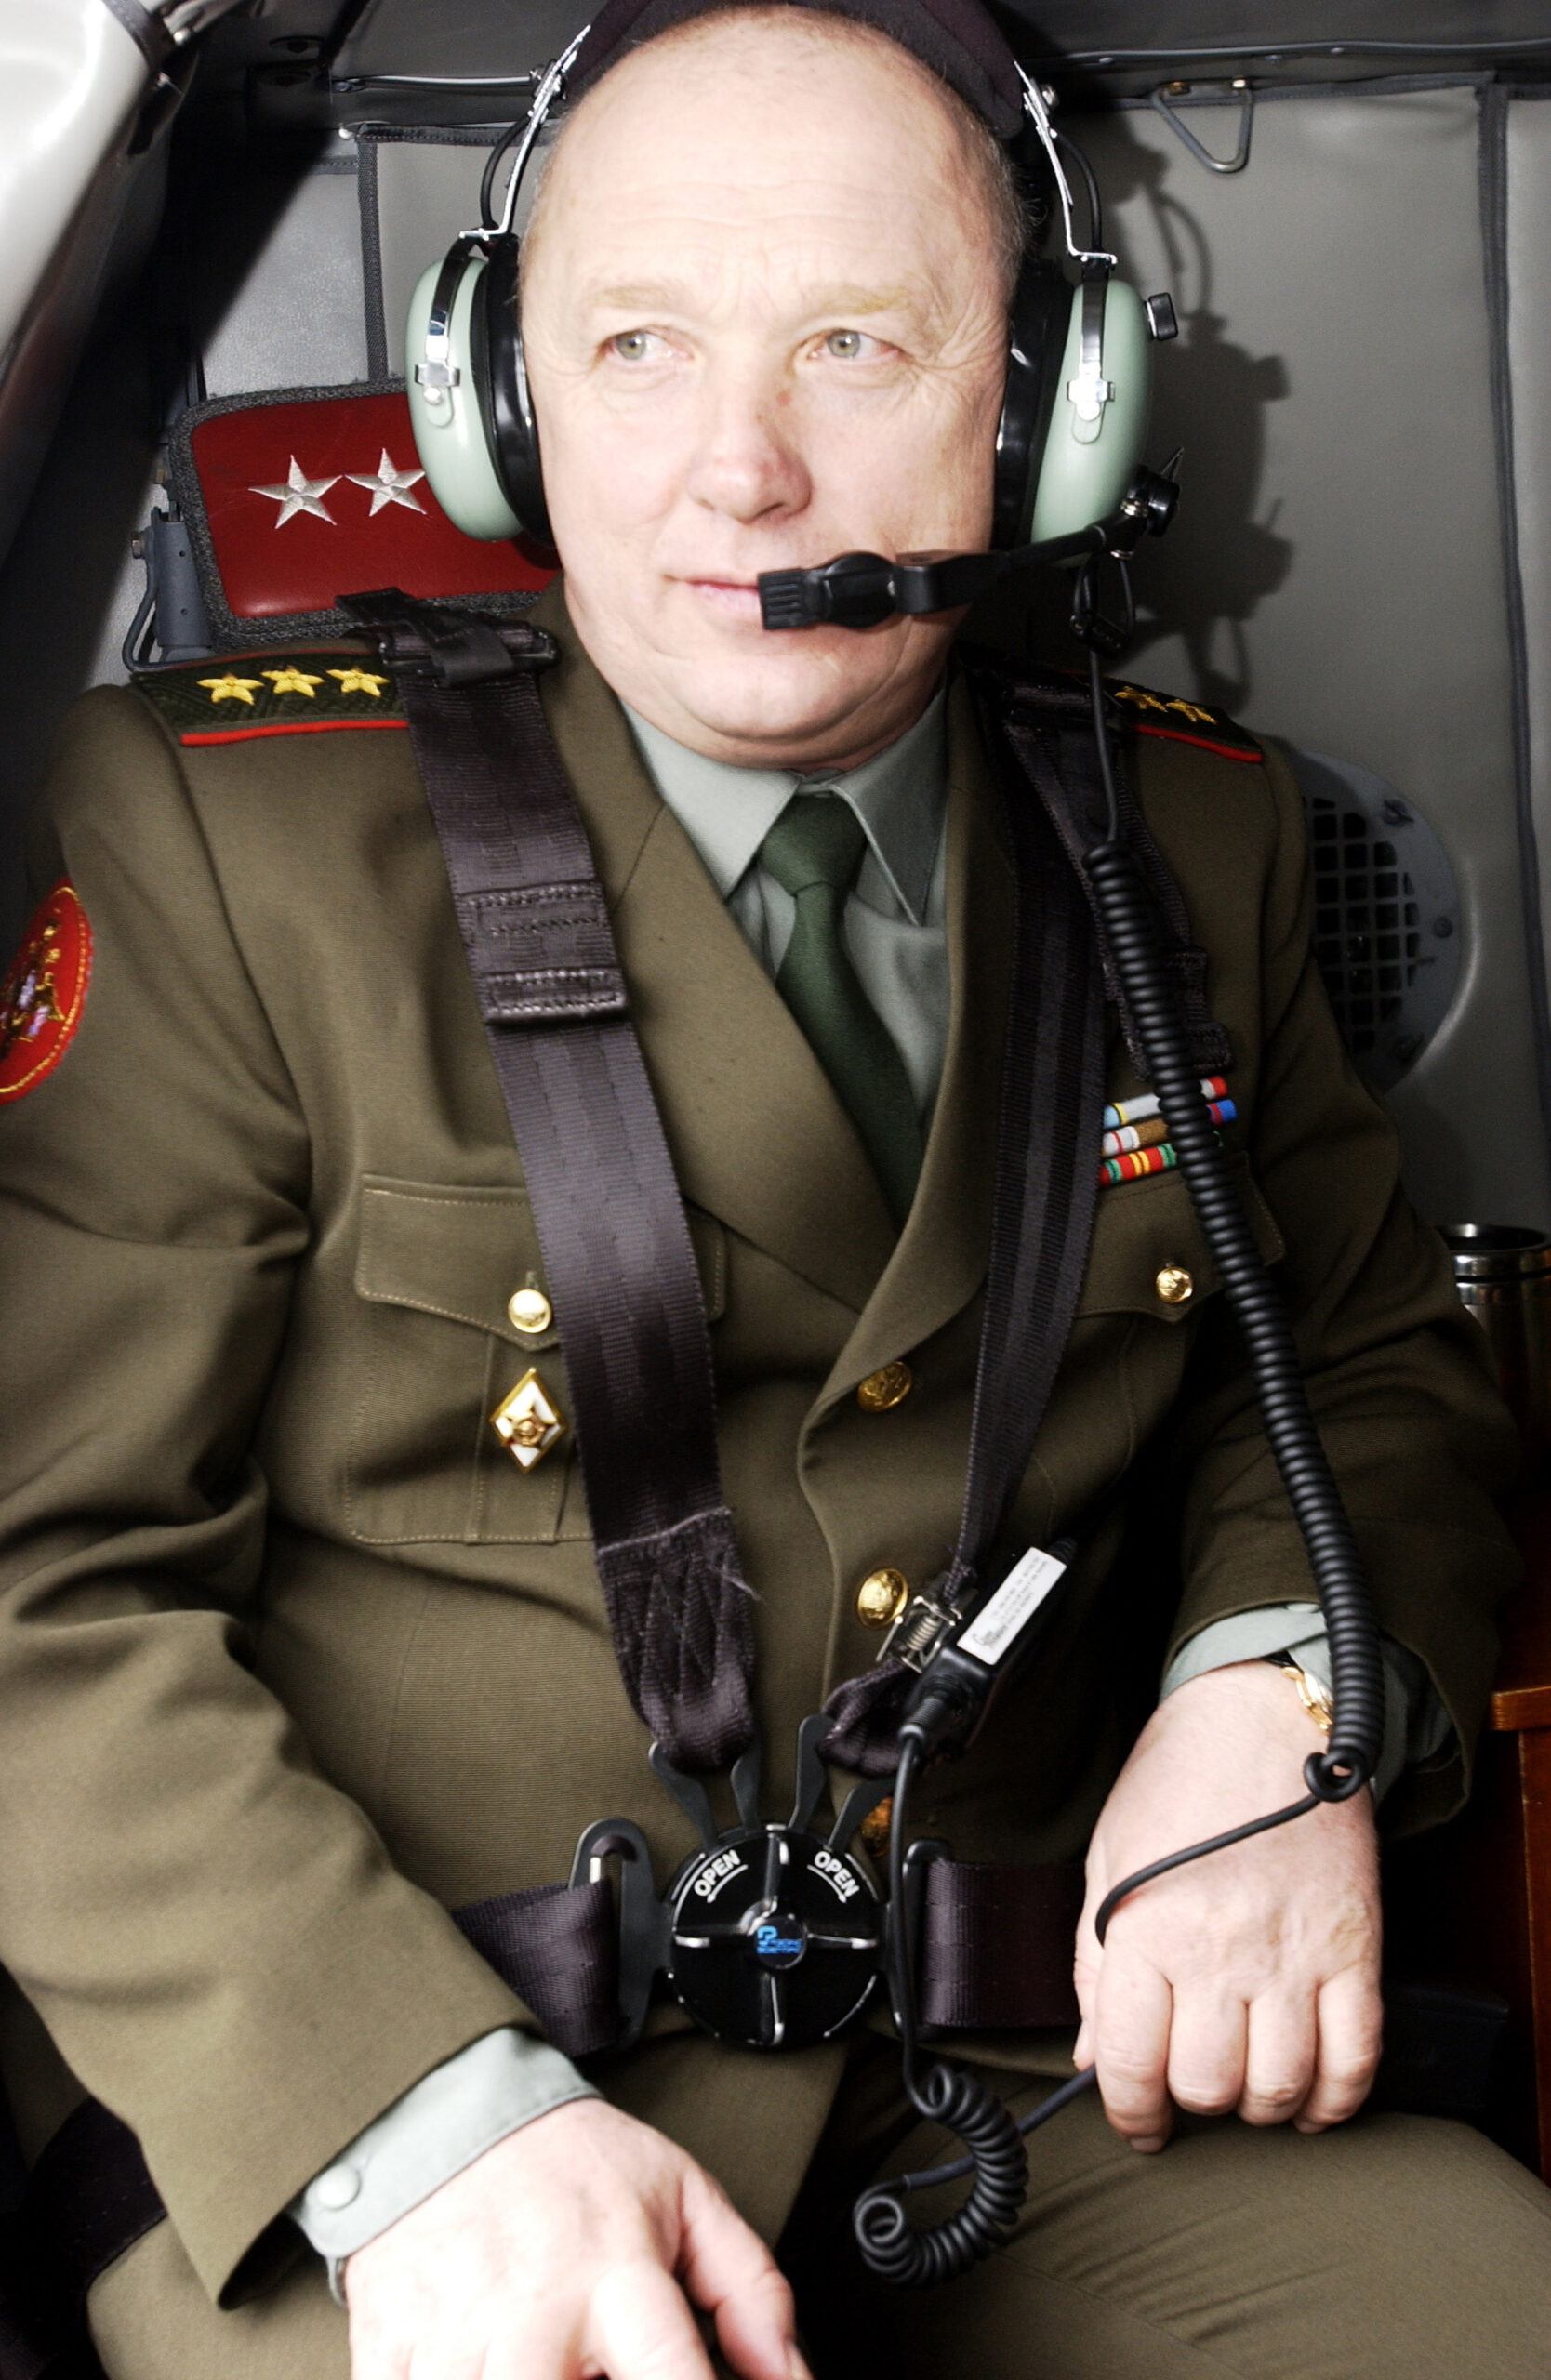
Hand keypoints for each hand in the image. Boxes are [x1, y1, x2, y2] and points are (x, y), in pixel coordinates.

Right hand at [343, 2095, 806, 2379]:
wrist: (451, 2110)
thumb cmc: (572, 2168)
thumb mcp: (683, 2198)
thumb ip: (751, 2291)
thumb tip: (791, 2378)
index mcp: (618, 2277)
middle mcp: (537, 2314)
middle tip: (595, 2372)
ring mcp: (456, 2335)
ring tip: (551, 2365)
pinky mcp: (389, 2347)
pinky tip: (476, 2367)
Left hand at [1073, 1660, 1381, 2152]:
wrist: (1263, 1717)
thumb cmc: (1176, 1782)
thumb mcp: (1108, 1861)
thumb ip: (1094, 1966)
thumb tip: (1092, 2056)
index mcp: (1148, 1926)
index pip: (1129, 2062)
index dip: (1127, 2113)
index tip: (1136, 2125)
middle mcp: (1220, 1950)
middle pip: (1206, 2085)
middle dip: (1190, 2102)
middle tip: (1187, 2084)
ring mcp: (1294, 1954)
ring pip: (1279, 2086)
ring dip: (1258, 2106)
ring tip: (1243, 2086)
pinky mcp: (1355, 1950)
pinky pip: (1356, 2057)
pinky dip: (1334, 2100)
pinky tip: (1309, 2101)